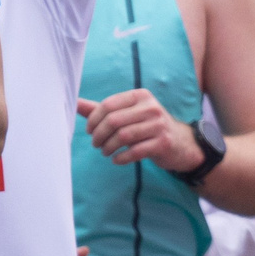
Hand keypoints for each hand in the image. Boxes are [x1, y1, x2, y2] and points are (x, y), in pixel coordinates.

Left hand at [78, 88, 207, 171]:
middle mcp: (151, 108)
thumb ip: (100, 109)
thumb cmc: (146, 126)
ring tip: (105, 152)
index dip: (93, 120)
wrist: (179, 142)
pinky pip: (135, 151)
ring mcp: (159, 125)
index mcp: (140, 96)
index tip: (89, 131)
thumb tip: (74, 103)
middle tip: (96, 144)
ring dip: (108, 147)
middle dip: (99, 135)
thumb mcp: (127, 114)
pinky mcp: (163, 143)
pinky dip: (120, 158)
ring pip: (123, 137)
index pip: (108, 105)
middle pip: (114, 121)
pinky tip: (116, 159)